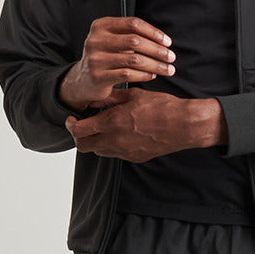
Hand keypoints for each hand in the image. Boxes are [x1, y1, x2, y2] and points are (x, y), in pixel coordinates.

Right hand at [57, 16, 175, 111]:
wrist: (82, 80)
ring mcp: (95, 59)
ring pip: (134, 60)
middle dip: (157, 50)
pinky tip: (153, 75)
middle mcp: (95, 40)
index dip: (153, 32)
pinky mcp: (98, 76)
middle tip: (171, 57)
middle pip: (135, 41)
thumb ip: (131, 36)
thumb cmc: (105, 58)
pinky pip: (128, 74)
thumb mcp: (113, 40)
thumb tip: (163, 42)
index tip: (168, 42)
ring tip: (168, 69)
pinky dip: (144, 75)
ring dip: (155, 65)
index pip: (133, 24)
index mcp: (101, 26)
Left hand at [64, 92, 225, 160]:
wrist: (183, 125)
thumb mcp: (133, 96)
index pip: (79, 131)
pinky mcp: (135, 158)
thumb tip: (93, 100)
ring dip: (96, 141)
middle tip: (83, 125)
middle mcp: (115, 141)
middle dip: (79, 136)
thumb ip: (109, 99)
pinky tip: (121, 133)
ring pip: (99, 151)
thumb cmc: (161, 106)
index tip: (73, 119)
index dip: (71, 125)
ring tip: (104, 127)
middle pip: (84, 146)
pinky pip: (115, 154)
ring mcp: (125, 152)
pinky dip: (112, 145)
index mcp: (112, 123)